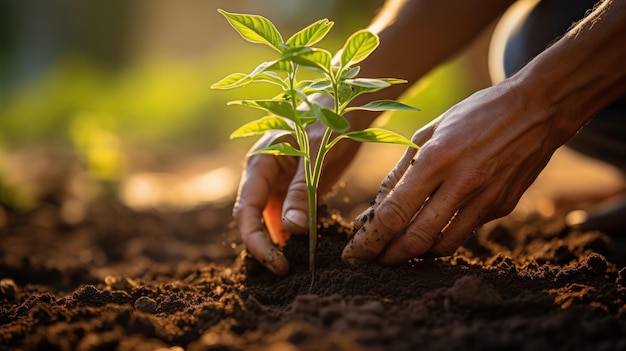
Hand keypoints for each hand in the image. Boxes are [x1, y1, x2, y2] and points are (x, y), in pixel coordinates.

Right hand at [234, 122, 360, 274]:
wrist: (351, 104)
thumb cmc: (330, 117)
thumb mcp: (317, 152)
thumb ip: (302, 189)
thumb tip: (291, 229)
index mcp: (260, 163)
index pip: (247, 210)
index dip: (256, 239)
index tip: (276, 262)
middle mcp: (265, 176)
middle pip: (254, 219)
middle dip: (265, 246)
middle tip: (286, 270)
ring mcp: (280, 184)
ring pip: (271, 221)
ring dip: (279, 242)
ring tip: (296, 263)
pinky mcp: (298, 190)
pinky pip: (291, 217)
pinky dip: (296, 233)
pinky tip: (308, 247)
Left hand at [342, 82, 568, 264]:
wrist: (538, 108)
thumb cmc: (474, 114)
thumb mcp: (429, 130)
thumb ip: (400, 171)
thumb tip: (375, 209)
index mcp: (436, 158)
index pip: (394, 213)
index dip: (369, 240)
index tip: (353, 253)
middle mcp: (461, 183)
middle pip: (415, 239)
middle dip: (386, 257)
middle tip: (370, 260)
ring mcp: (485, 199)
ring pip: (441, 246)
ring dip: (413, 255)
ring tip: (395, 252)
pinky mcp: (501, 207)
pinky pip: (463, 233)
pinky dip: (440, 240)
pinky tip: (428, 234)